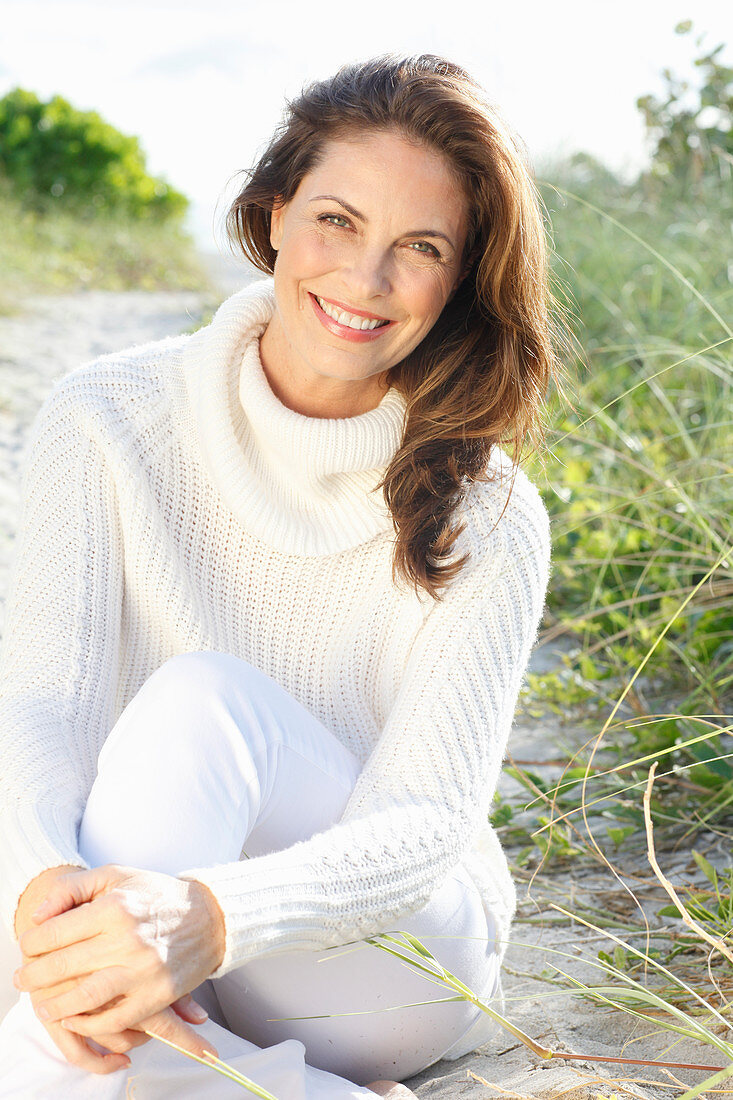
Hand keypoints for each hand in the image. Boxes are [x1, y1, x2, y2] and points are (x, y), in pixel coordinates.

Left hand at [15, 864, 224, 1049]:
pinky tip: (75, 1019)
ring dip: (55, 1006)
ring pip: (83, 999)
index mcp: (114, 908)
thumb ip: (73, 888)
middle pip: (61, 967)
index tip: (28, 947)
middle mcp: (127, 940)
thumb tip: (39, 916)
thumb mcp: (115, 875)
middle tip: (23, 980)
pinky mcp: (157, 995)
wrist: (210, 916)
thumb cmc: (157, 894)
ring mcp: (142, 970)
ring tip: (44, 1005)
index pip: (53, 934)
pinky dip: (89, 1025)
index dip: (31, 943)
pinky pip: (114, 1020)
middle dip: (33, 977)